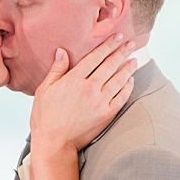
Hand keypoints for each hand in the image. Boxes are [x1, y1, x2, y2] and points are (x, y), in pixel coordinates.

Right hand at [30, 34, 138, 150]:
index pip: (95, 57)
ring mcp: (100, 102)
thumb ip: (57, 69)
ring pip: (118, 80)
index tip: (116, 37)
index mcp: (74, 80)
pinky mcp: (106, 115)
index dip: (107, 45)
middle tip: (131, 43)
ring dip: (128, 69)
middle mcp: (89, 89)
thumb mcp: (45, 89)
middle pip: (109, 65)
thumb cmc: (45, 117)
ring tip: (134, 60)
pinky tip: (130, 81)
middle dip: (121, 52)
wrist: (54, 142)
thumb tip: (62, 51)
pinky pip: (121, 98)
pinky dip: (127, 88)